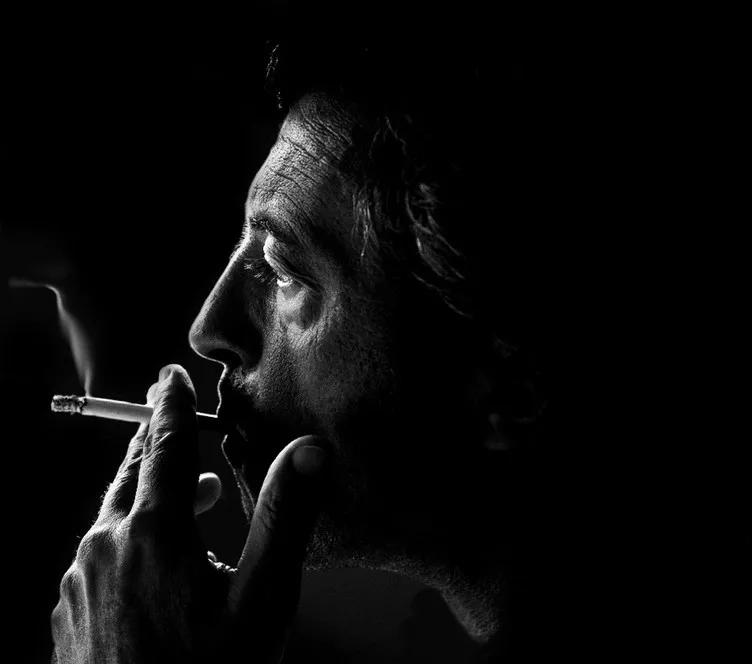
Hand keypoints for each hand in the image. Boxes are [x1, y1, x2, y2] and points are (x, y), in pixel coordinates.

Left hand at [51, 364, 328, 662]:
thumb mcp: (263, 601)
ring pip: (114, 515)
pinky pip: (100, 553)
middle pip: (130, 474)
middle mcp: (104, 548)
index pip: (163, 447)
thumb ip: (286, 518)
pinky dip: (130, 536)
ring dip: (149, 495)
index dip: (171, 406)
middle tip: (170, 421)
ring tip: (190, 496)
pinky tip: (156, 561)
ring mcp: (80, 583)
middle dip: (154, 443)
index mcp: (151, 534)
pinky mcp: (71, 613)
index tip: (170, 376)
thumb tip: (310, 449)